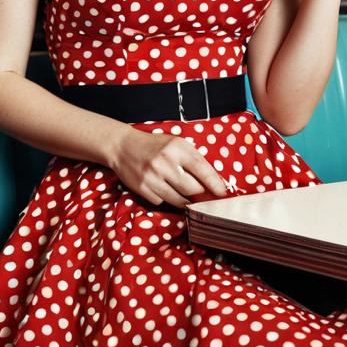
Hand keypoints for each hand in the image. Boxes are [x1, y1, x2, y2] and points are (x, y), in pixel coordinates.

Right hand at [109, 127, 228, 207]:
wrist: (123, 146)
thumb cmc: (155, 146)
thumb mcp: (176, 144)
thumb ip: (194, 160)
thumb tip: (215, 182)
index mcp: (177, 148)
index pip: (202, 169)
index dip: (215, 184)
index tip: (223, 193)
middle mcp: (165, 162)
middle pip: (192, 189)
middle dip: (200, 195)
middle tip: (203, 196)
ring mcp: (152, 177)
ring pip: (179, 200)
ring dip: (186, 200)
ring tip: (185, 194)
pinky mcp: (142, 188)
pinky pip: (162, 202)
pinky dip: (167, 199)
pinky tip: (163, 189)